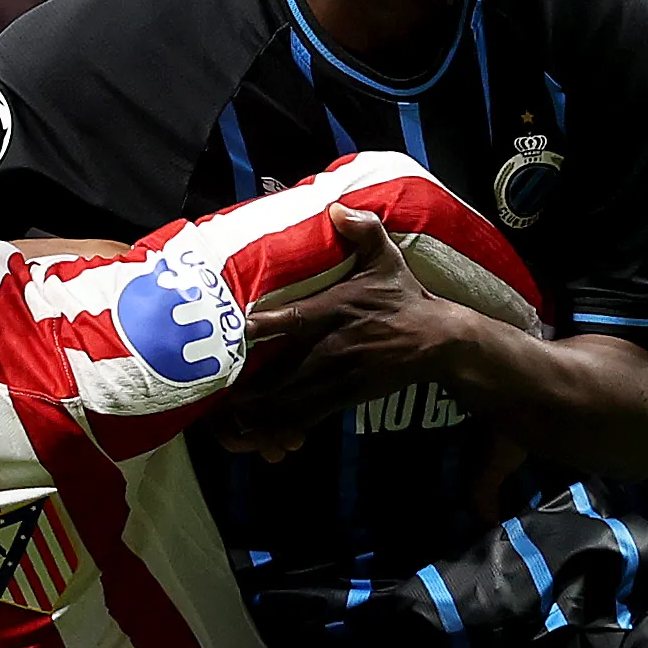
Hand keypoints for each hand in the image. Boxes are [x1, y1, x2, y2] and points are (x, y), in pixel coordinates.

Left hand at [225, 205, 469, 458]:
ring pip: (288, 402)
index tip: (237, 330)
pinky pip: (306, 419)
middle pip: (281, 371)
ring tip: (221, 420)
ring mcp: (336, 378)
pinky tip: (255, 439)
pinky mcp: (343, 398)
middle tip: (210, 389)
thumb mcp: (387, 259)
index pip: (295, 319)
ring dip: (255, 412)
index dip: (264, 326)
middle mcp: (331, 348)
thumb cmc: (404, 297)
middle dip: (246, 383)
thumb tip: (337, 208)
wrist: (437, 341)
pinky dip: (280, 430)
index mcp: (337, 311)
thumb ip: (363, 231)